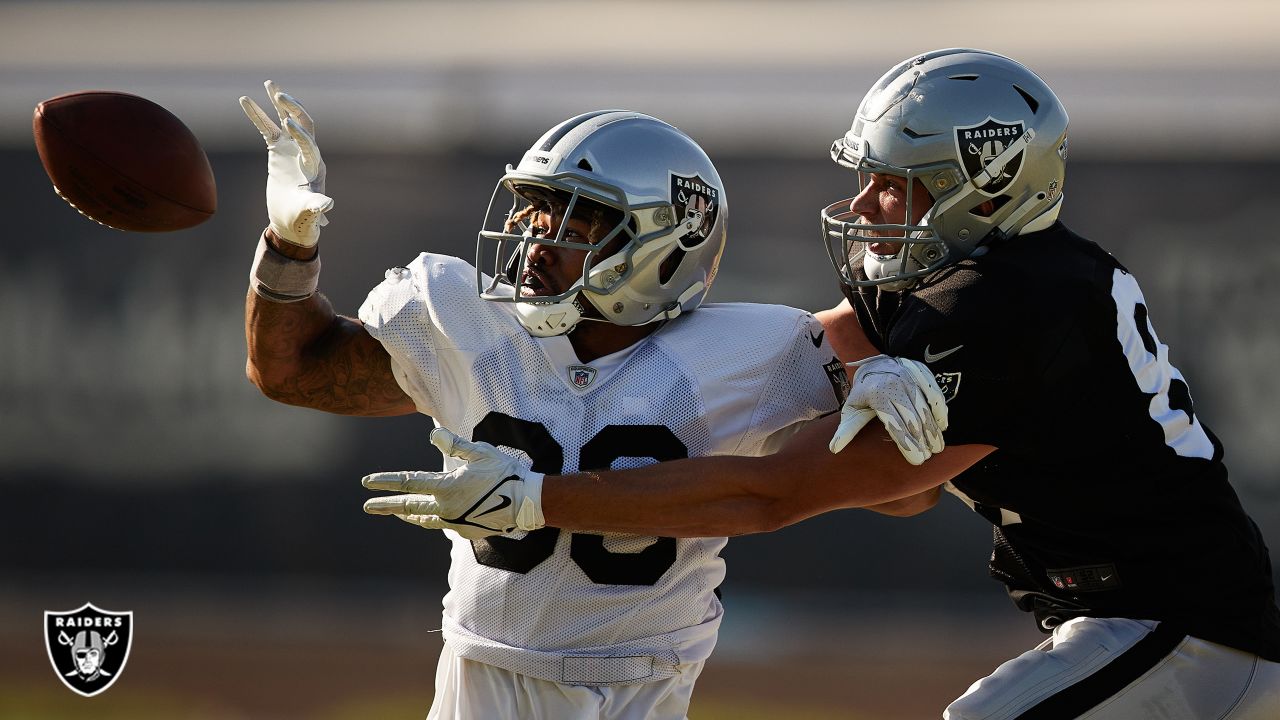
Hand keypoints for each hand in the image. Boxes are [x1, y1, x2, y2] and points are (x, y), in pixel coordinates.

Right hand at [240, 80, 332, 246]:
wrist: (293, 222)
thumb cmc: (303, 219)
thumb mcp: (309, 213)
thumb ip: (317, 207)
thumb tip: (328, 205)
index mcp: (315, 166)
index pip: (309, 143)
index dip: (300, 134)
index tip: (288, 124)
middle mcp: (306, 152)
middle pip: (303, 124)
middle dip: (293, 109)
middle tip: (279, 95)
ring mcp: (291, 149)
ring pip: (286, 120)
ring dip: (278, 103)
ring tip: (269, 83)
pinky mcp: (278, 150)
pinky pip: (267, 128)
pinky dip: (257, 115)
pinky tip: (244, 100)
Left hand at [362, 428, 545, 538]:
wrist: (527, 504)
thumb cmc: (505, 473)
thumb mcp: (480, 452)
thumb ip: (454, 445)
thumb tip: (433, 435)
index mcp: (446, 487)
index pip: (407, 483)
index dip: (385, 481)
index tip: (367, 483)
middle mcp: (445, 508)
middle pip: (408, 506)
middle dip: (385, 505)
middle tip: (367, 506)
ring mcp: (454, 522)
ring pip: (423, 518)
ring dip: (407, 514)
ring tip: (395, 513)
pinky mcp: (465, 531)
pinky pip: (443, 523)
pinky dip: (432, 518)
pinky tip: (430, 516)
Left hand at [829, 354, 947, 463]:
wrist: (874, 364)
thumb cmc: (863, 393)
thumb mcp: (852, 409)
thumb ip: (847, 429)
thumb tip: (834, 449)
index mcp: (876, 395)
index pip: (894, 423)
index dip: (907, 443)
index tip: (916, 460)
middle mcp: (894, 385)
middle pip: (912, 417)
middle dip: (922, 439)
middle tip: (928, 457)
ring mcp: (909, 378)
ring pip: (925, 407)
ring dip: (933, 429)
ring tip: (937, 447)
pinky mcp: (921, 373)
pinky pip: (934, 393)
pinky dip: (939, 410)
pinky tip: (942, 427)